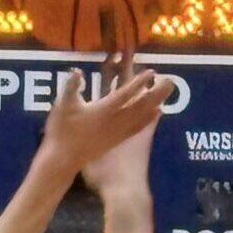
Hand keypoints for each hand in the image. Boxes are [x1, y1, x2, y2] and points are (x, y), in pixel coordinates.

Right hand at [38, 60, 169, 180]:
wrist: (62, 162)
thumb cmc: (62, 133)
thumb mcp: (63, 107)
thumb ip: (72, 87)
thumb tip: (78, 71)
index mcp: (104, 111)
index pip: (125, 94)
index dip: (138, 82)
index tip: (152, 72)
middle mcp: (116, 121)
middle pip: (141, 105)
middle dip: (156, 92)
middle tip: (171, 81)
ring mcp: (117, 133)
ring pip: (141, 117)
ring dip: (155, 104)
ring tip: (166, 95)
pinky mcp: (116, 141)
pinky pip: (137, 128)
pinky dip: (148, 118)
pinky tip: (156, 113)